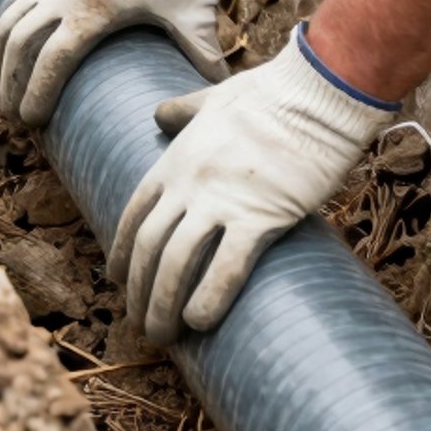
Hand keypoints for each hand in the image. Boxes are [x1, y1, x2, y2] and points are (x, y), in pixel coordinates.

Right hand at [0, 0, 242, 125]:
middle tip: (15, 117)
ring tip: (6, 87)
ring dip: (2, 55)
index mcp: (96, 6)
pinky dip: (8, 21)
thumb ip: (204, 58)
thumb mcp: (196, 16)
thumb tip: (219, 96)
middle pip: (21, 42)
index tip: (32, 123)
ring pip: (11, 17)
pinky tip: (8, 43)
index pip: (53, 59)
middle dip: (12, 82)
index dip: (38, 93)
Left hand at [111, 25, 401, 343]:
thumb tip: (159, 113)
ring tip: (163, 336)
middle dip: (139, 291)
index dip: (123, 254)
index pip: (135, 215)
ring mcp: (220, 201)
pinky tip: (200, 322)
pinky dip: (209, 298)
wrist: (312, 94)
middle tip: (139, 324)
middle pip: (149, 248)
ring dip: (163, 305)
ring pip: (176, 263)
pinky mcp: (260, 217)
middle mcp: (188, 184)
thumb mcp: (213, 98)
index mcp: (175, 159)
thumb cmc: (269, 94)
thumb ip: (183, 109)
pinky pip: (226, 268)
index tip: (119, 282)